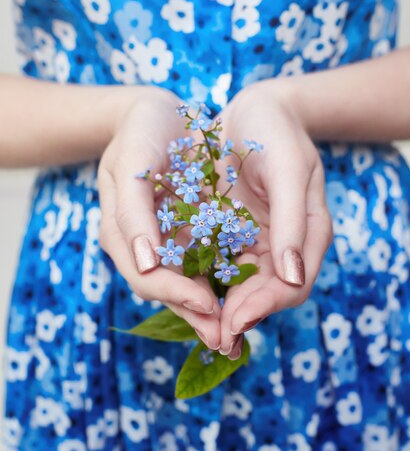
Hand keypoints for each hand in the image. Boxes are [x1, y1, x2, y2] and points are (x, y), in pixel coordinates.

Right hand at [98, 86, 220, 348]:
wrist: (157, 111)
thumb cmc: (141, 131)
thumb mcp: (132, 161)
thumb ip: (133, 211)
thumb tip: (145, 263)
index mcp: (122, 233)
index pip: (147, 277)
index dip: (177, 295)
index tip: (210, 305)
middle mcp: (143, 244)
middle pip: (170, 290)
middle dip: (198, 315)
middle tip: (231, 339)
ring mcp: (166, 240)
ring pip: (189, 284)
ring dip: (213, 309)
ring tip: (241, 331)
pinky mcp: (188, 231)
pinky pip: (205, 264)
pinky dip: (223, 282)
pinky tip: (246, 295)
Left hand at [216, 79, 332, 355]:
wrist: (251, 107)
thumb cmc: (278, 132)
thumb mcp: (289, 170)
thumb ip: (292, 223)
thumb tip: (292, 278)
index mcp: (306, 235)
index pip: (290, 286)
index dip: (264, 307)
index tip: (236, 320)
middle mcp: (280, 245)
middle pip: (261, 295)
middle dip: (236, 316)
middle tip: (211, 337)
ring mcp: (252, 239)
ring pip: (234, 286)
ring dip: (216, 308)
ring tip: (195, 326)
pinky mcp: (225, 231)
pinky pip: (211, 262)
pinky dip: (198, 279)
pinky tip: (179, 290)